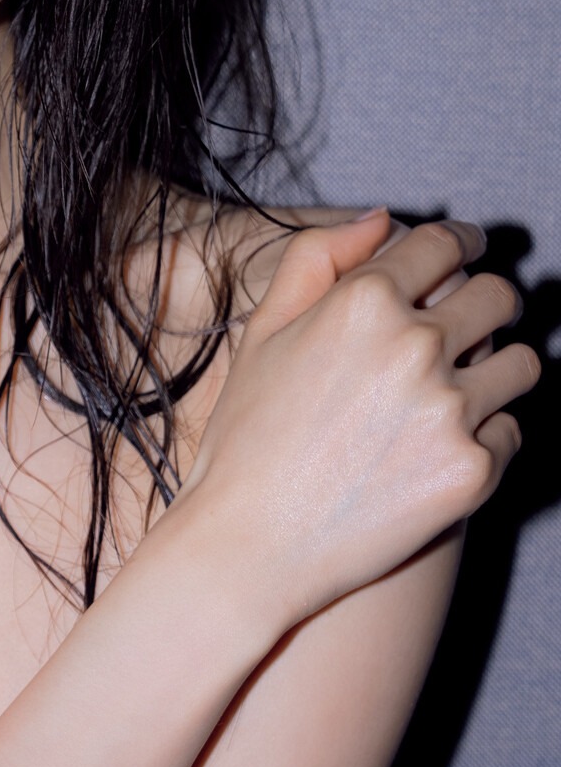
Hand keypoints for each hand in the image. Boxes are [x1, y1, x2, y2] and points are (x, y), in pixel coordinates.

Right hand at [177, 211, 538, 626]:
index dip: (460, 242)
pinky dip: (487, 437)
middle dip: (488, 304)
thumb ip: (315, 259)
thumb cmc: (246, 440)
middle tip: (471, 326)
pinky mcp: (473, 470)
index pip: (444, 244)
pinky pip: (512, 432)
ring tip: (466, 389)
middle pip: (498, 296)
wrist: (248, 546)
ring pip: (521, 363)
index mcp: (361, 303)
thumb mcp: (261, 333)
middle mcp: (414, 347)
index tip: (465, 252)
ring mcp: (450, 410)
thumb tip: (383, 221)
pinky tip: (442, 448)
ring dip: (498, 369)